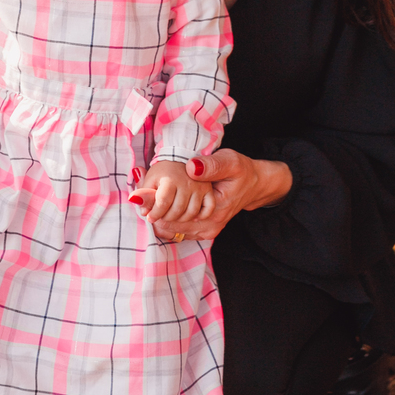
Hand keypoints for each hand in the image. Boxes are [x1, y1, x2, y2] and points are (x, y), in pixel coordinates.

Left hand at [130, 161, 215, 234]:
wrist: (185, 156)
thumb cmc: (165, 170)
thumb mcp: (151, 177)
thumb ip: (144, 191)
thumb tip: (135, 202)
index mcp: (171, 179)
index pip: (162, 203)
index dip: (154, 213)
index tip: (149, 217)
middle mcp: (188, 183)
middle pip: (176, 212)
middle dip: (165, 218)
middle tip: (161, 216)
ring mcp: (201, 188)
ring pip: (190, 214)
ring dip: (180, 219)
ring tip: (172, 216)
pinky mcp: (210, 192)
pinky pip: (207, 210)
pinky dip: (199, 216)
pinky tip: (191, 215)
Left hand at [149, 147, 291, 242]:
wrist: (254, 185)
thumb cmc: (240, 171)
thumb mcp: (229, 161)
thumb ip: (211, 165)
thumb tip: (191, 168)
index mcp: (214, 209)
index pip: (175, 216)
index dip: (156, 207)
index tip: (141, 195)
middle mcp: (211, 226)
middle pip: (171, 228)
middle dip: (154, 215)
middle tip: (140, 199)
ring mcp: (208, 231)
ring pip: (174, 233)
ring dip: (159, 220)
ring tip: (148, 205)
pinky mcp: (206, 232)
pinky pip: (181, 233)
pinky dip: (168, 224)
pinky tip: (161, 211)